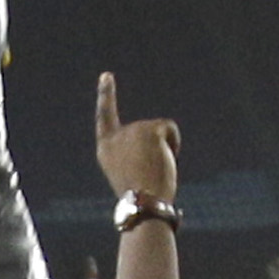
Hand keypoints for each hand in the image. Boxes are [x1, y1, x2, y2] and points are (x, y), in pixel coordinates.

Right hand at [94, 71, 178, 200]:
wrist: (143, 203)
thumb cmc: (141, 197)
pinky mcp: (149, 129)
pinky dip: (174, 143)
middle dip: (155, 147)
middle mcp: (116, 136)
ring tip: (155, 171)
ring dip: (164, 148)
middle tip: (149, 173)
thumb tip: (160, 139)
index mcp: (106, 149)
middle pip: (145, 130)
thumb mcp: (131, 173)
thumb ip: (136, 152)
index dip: (106, 96)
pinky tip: (166, 159)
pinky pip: (169, 128)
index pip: (104, 117)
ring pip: (159, 130)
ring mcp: (132, 130)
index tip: (107, 76)